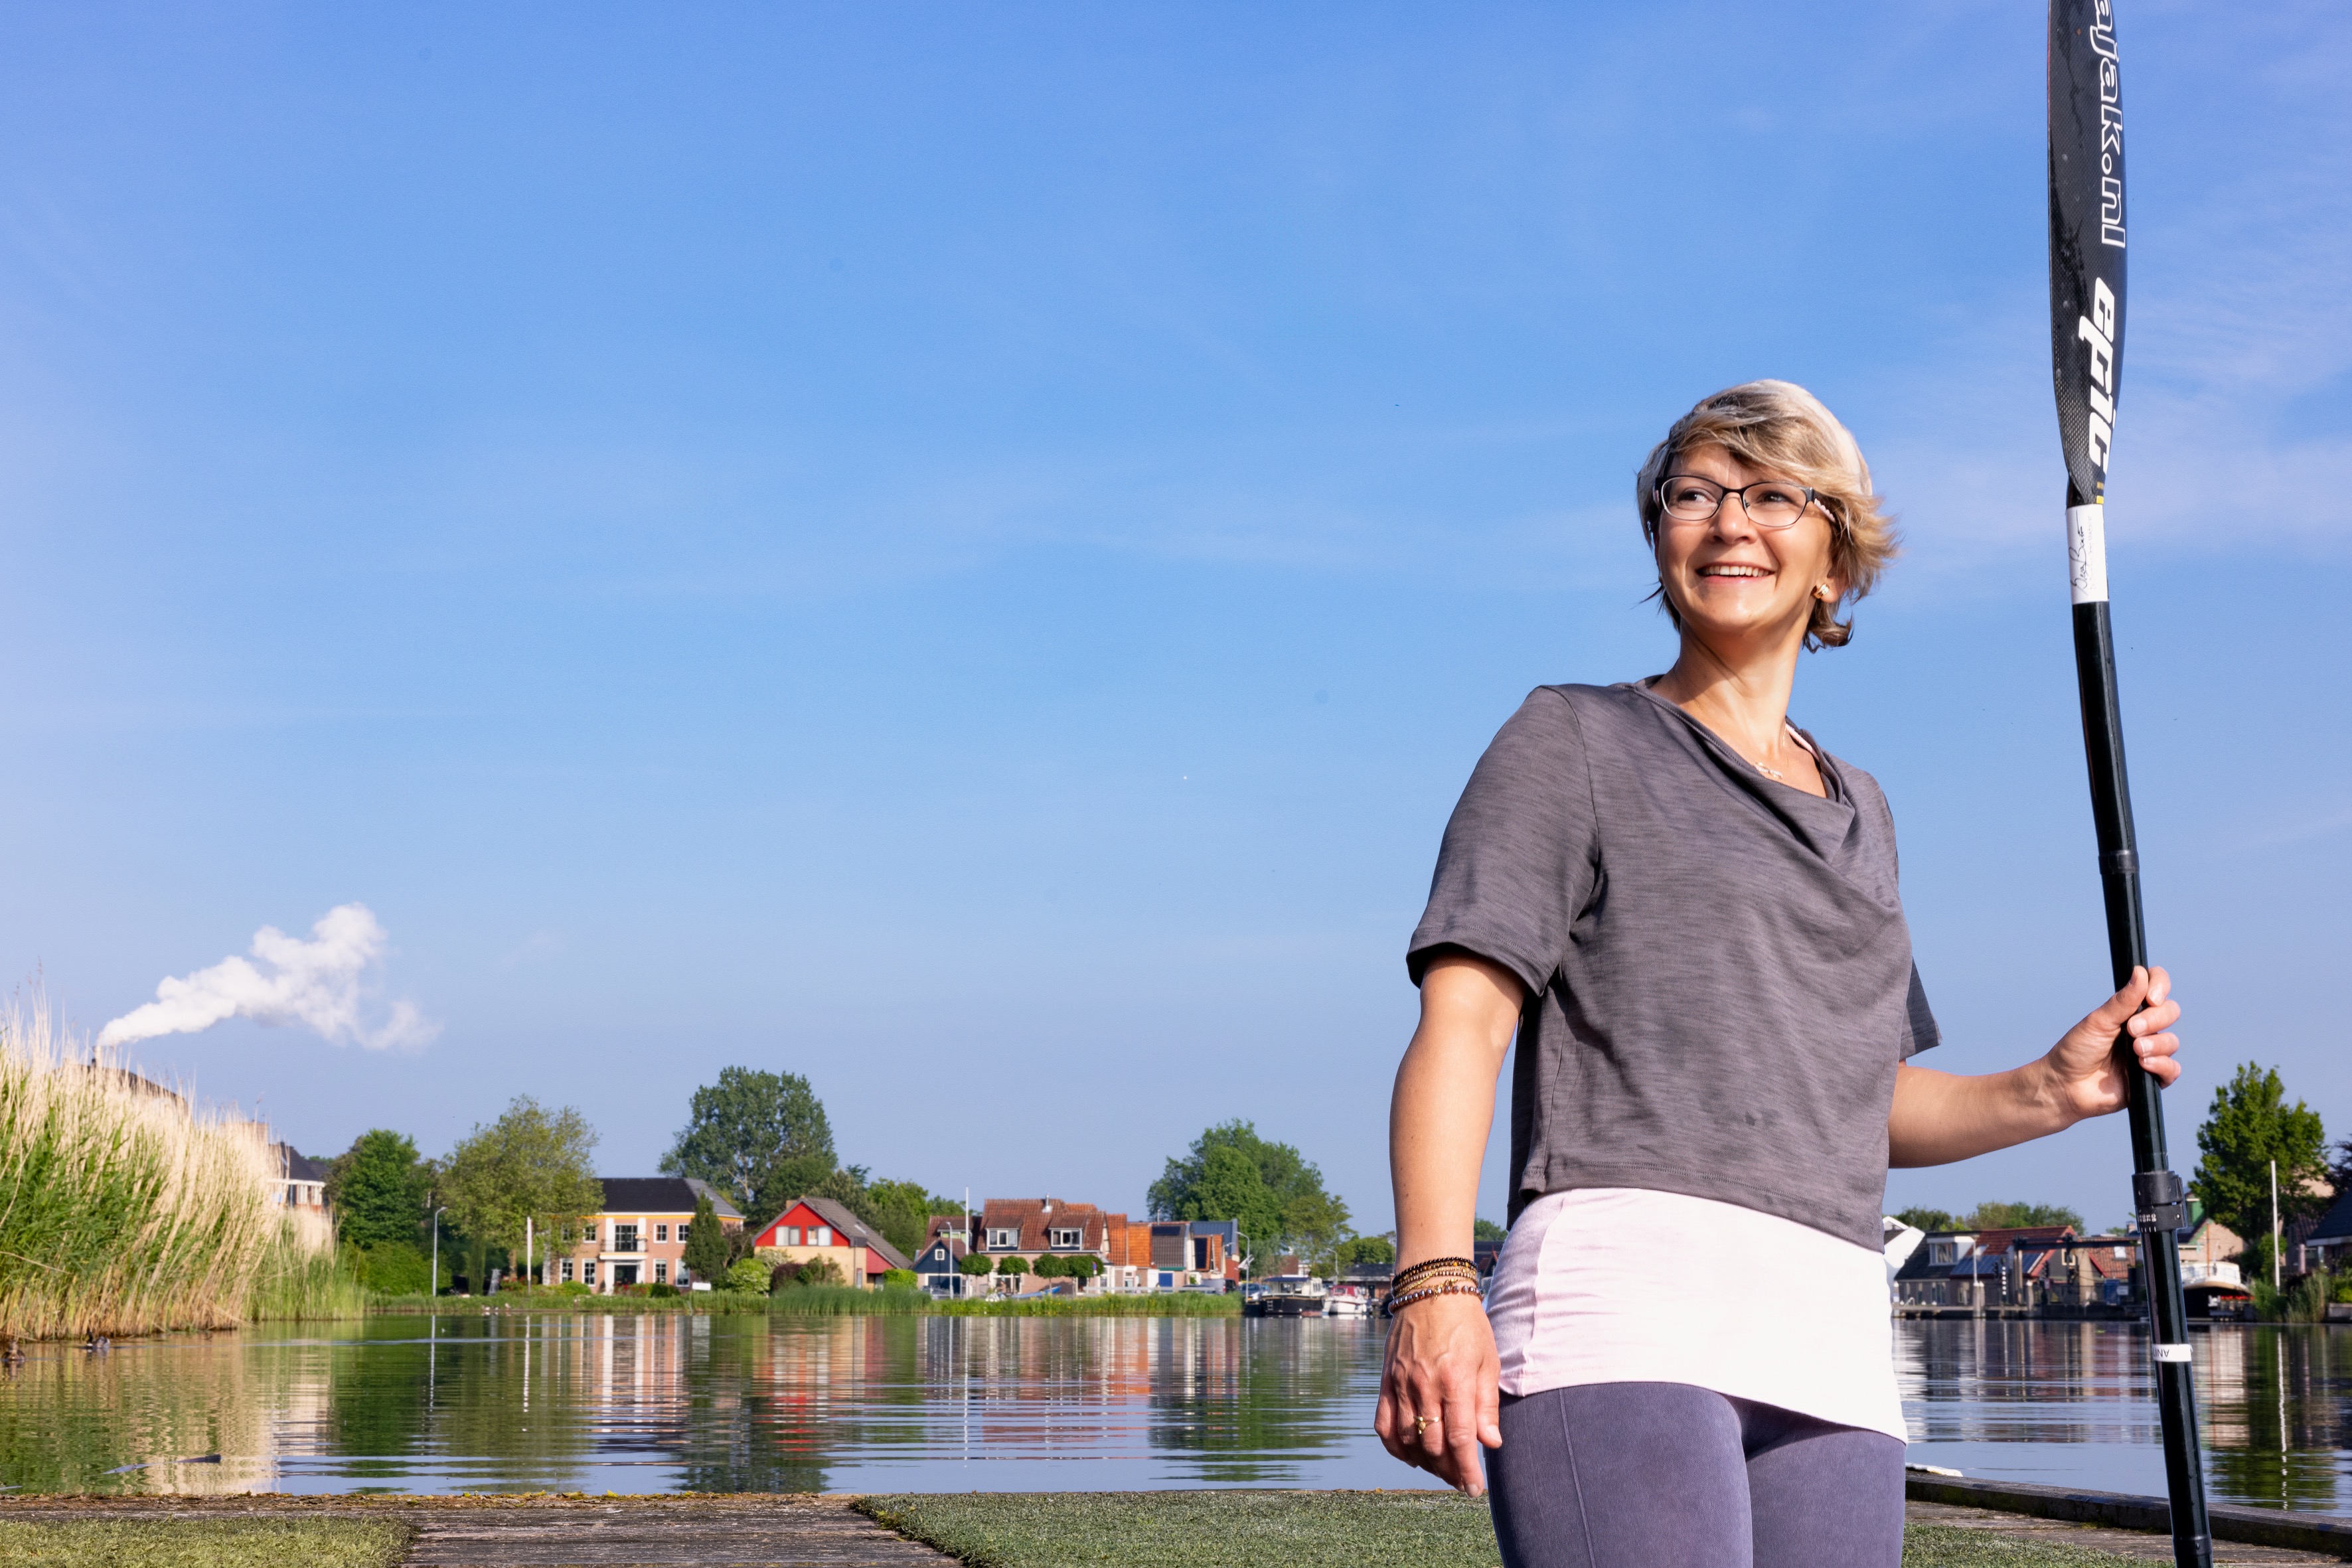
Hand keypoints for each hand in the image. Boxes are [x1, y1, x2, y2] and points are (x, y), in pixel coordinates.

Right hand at [1374, 1292, 1501, 1493]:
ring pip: (1407, 1440)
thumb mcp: (1489, 1361)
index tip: (1474, 1489)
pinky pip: (1383, 1424)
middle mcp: (1425, 1385)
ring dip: (1425, 1463)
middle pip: (1432, 1446)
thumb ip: (1487, 1405)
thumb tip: (1491, 1444)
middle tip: (1461, 1479)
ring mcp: (1401, 1384)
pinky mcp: (1386, 1380)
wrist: (1430, 1289)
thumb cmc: (1466, 1324)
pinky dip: (1395, 1446)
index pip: (1459, 1439)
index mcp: (1455, 1380)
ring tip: (1441, 1468)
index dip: (1467, 1470)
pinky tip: (1410, 1454)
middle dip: (1449, 1471)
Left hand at [2043, 964, 2182, 1121]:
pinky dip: (2161, 1065)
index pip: (2156, 988)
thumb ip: (2122, 1001)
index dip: (2160, 986)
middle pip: (2170, 1011)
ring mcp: (2149, 1053)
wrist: (2065, 1086)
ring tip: (2134, 1051)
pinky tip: (2143, 1065)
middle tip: (2131, 1030)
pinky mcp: (2152, 1078)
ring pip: (2172, 1041)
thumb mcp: (2098, 1022)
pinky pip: (2173, 1069)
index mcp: (2129, 1011)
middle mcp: (2143, 1029)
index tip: (2150, 998)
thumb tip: (2140, 971)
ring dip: (2155, 1044)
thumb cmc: (2076, 1051)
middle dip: (2155, 1019)